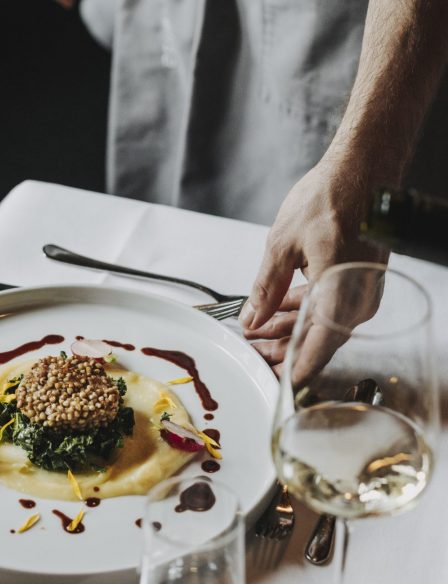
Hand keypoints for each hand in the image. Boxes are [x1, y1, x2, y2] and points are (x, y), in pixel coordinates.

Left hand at [239, 154, 386, 374]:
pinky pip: (325, 308)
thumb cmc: (330, 197)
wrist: (364, 167)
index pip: (316, 350)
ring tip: (252, 335)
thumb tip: (250, 321)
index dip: (292, 372)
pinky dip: (298, 312)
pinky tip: (271, 313)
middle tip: (248, 355)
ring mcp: (360, 292)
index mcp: (340, 294)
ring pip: (318, 326)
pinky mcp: (356, 282)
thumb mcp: (281, 245)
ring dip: (285, 331)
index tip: (272, 387)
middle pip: (315, 342)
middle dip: (279, 351)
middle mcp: (357, 299)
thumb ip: (264, 289)